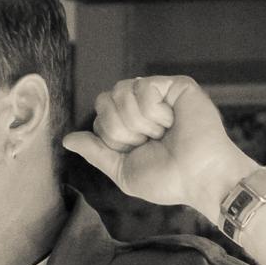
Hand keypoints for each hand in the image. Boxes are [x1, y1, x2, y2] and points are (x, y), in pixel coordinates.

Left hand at [63, 75, 255, 221]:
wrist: (198, 176)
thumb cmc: (166, 179)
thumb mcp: (122, 170)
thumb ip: (95, 152)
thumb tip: (67, 139)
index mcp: (128, 126)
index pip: (99, 118)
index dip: (112, 139)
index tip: (137, 152)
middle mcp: (141, 107)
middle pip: (105, 100)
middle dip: (122, 130)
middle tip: (150, 142)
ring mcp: (158, 93)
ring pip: (120, 92)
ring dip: (139, 122)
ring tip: (163, 133)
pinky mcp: (174, 85)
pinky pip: (142, 86)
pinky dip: (154, 111)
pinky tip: (172, 121)